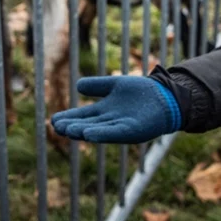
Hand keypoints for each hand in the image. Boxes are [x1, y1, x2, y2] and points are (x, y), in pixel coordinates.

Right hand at [50, 76, 181, 143]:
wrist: (166, 96)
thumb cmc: (141, 92)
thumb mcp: (115, 85)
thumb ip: (97, 85)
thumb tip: (77, 85)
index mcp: (104, 111)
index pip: (82, 116)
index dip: (68, 118)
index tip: (54, 120)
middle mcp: (110, 121)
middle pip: (87, 125)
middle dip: (72, 126)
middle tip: (57, 126)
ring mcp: (121, 126)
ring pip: (98, 130)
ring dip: (84, 131)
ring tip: (69, 131)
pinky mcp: (133, 130)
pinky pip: (115, 133)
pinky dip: (102, 134)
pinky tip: (90, 135)